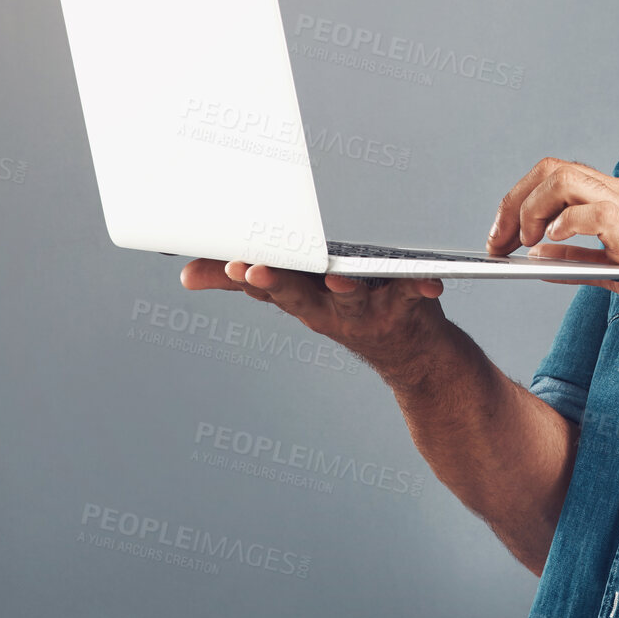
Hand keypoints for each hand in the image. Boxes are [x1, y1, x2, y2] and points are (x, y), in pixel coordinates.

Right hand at [180, 259, 446, 385]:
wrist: (412, 353)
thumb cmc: (348, 310)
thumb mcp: (294, 295)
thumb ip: (242, 282)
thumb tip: (186, 274)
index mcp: (304, 299)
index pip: (269, 286)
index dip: (249, 276)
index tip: (231, 265)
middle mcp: (331, 306)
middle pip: (300, 292)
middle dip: (277, 281)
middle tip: (254, 270)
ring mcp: (369, 307)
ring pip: (352, 294)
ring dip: (343, 286)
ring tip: (336, 279)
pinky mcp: (409, 301)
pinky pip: (415, 290)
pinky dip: (422, 286)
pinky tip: (432, 283)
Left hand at [486, 157, 618, 348]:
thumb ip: (580, 259)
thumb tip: (540, 256)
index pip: (561, 178)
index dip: (523, 201)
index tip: (504, 233)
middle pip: (552, 169)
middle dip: (514, 200)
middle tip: (497, 239)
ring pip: (562, 179)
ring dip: (528, 209)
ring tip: (519, 243)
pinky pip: (587, 212)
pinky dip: (559, 227)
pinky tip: (548, 247)